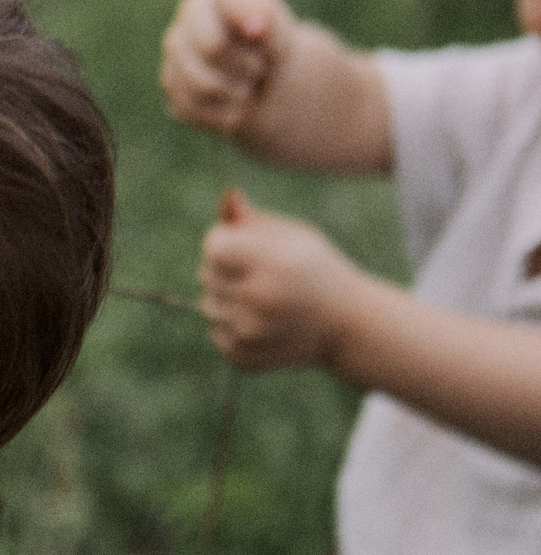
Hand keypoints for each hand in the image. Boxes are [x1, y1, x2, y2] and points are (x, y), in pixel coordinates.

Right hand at [162, 0, 295, 135]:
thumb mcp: (282, 31)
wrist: (264, 75)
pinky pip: (194, 107)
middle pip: (212, 47)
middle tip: (261, 69)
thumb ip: (271, 20)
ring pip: (201, 84)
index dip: (246, 19)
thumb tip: (255, 24)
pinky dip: (222, 111)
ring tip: (249, 86)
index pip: (229, 1)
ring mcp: (175, 49)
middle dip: (246, 66)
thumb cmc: (272, 46)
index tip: (260, 34)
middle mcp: (191, 11)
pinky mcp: (171, 84)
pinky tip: (232, 101)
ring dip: (236, 93)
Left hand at [199, 189, 367, 370]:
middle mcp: (261, 300)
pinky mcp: (244, 356)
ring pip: (207, 305)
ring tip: (265, 299)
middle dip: (225, 269)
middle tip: (262, 275)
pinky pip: (215, 332)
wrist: (348, 325)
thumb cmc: (317, 270)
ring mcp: (251, 332)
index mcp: (274, 264)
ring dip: (227, 299)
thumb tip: (228, 197)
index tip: (246, 246)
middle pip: (206, 273)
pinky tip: (264, 322)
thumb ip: (253, 220)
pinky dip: (232, 326)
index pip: (213, 246)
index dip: (224, 241)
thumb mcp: (294, 236)